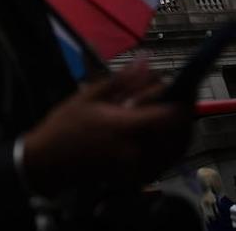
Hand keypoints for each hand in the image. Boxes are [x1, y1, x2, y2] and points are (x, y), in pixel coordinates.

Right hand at [21, 57, 193, 195]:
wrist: (50, 162)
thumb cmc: (66, 126)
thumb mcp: (89, 96)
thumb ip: (122, 80)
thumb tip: (147, 60)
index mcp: (125, 127)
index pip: (170, 115)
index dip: (183, 99)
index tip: (183, 85)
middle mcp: (138, 150)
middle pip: (180, 133)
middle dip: (185, 113)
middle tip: (180, 96)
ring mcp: (139, 166)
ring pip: (177, 149)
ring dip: (182, 129)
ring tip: (172, 112)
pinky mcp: (139, 176)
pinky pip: (167, 161)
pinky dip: (173, 145)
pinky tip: (164, 132)